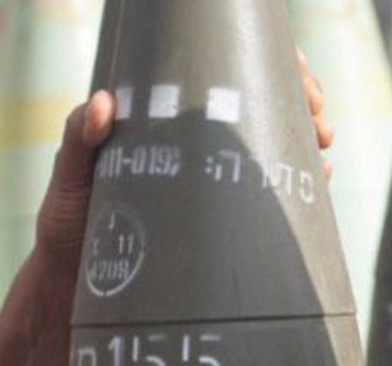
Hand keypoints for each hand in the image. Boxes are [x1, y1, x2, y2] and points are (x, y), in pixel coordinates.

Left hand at [36, 49, 336, 261]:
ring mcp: (208, 174)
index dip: (266, 58)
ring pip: (272, 137)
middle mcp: (190, 137)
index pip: (220, 65)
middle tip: (318, 116)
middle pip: (260, 96)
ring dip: (307, 132)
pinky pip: (269, 186)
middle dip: (300, 97)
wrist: (73, 281)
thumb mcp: (70, 176)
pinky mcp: (219, 213)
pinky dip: (301, 177)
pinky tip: (320, 178)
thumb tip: (103, 103)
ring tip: (323, 144)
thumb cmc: (68, 221)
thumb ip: (80, 139)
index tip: (294, 73)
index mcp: (161, 112)